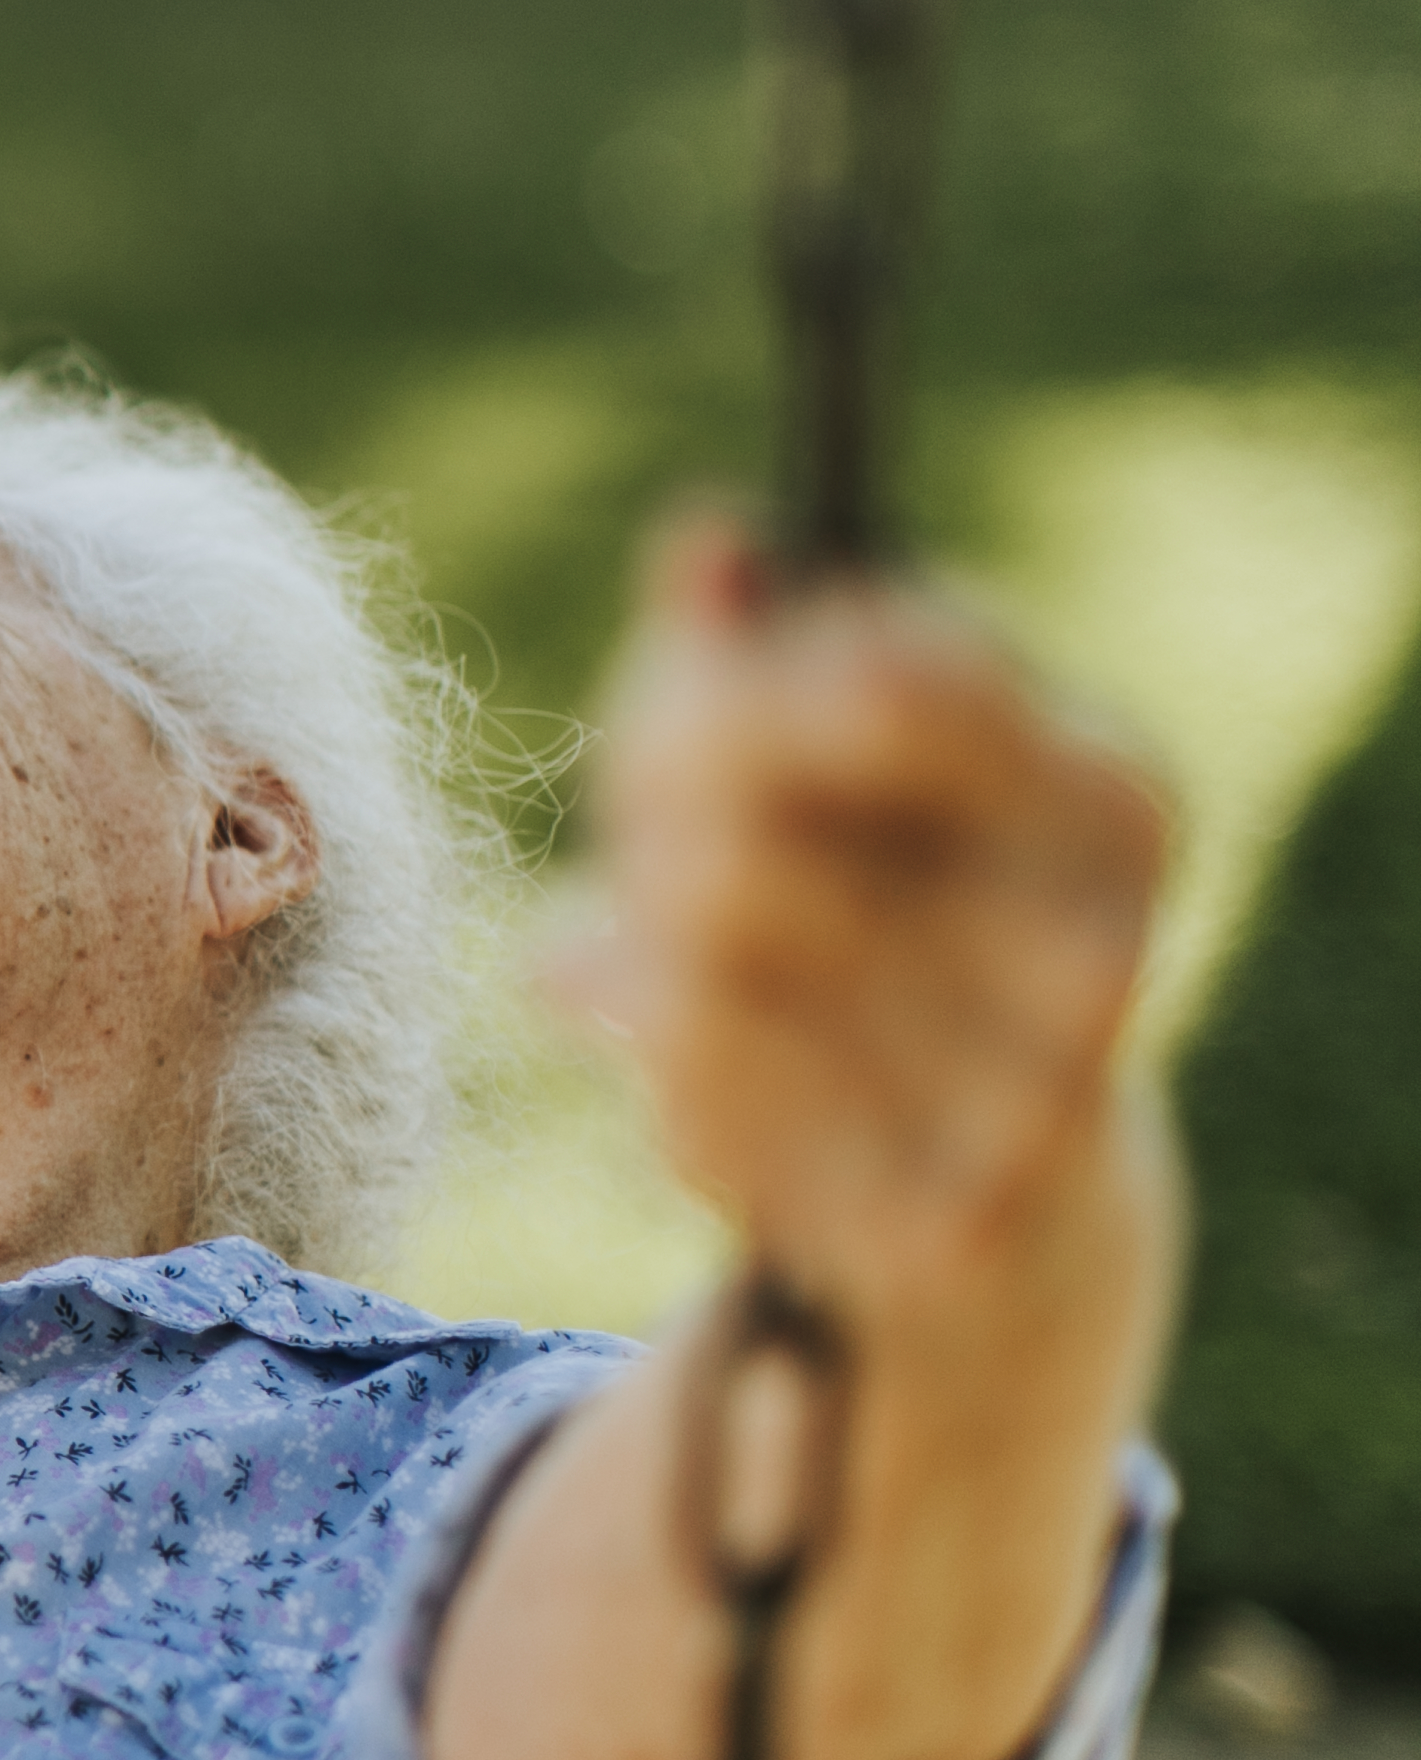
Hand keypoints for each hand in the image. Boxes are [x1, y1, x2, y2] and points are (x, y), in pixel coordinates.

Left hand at [562, 518, 1167, 1334]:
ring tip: (677, 958)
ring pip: (700, 966)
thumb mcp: (811, 758)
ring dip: (646, 949)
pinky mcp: (938, 1221)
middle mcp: (1106, 940)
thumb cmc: (875, 909)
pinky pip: (698, 1099)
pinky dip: (659, 1067)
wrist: (1001, 1193)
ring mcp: (1032, 1095)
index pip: (880, 669)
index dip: (722, 689)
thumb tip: (707, 537)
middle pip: (741, 827)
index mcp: (1114, 791)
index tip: (690, 709)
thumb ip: (743, 644)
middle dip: (656, 826)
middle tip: (657, 850)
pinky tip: (703, 1069)